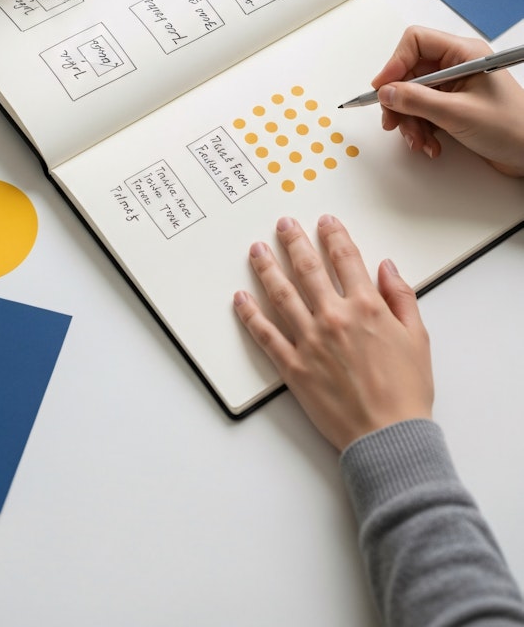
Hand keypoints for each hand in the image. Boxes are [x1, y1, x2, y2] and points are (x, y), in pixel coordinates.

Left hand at [234, 214, 433, 450]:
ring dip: (267, 268)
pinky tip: (241, 298)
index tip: (325, 222)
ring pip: (281, 294)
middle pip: (308, 268)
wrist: (388, 436)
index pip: (345, 259)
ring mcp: (310, 341)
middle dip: (294, 242)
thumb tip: (386, 267)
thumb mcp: (417, 337)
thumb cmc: (406, 391)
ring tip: (256, 250)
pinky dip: (250, 314)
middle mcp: (334, 318)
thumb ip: (401, 297)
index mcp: (366, 308)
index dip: (334, 236)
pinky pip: (266, 335)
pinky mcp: (293, 367)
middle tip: (283, 224)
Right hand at [373, 26, 523, 175]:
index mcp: (463, 53)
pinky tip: (431, 145)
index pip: (416, 42)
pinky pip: (423, 112)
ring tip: (419, 141)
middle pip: (409, 72)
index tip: (383, 88)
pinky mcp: (453, 106)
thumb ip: (417, 101)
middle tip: (393, 122)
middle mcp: (457, 65)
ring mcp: (454, 87)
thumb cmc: (511, 128)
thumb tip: (386, 92)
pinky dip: (422, 129)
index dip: (395, 63)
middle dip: (400, 101)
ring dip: (410, 121)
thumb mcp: (458, 114)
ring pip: (413, 95)